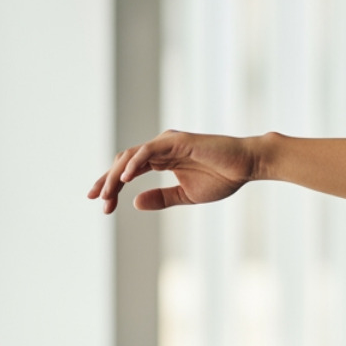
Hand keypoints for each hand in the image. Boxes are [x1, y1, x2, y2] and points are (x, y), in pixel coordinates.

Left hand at [88, 130, 263, 213]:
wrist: (247, 165)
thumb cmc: (223, 177)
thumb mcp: (186, 195)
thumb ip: (162, 198)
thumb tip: (134, 203)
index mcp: (162, 160)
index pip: (128, 171)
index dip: (112, 186)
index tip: (101, 204)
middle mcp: (160, 148)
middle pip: (123, 163)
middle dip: (107, 182)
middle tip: (98, 201)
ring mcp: (167, 142)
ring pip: (131, 157)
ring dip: (115, 176)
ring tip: (106, 194)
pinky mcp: (176, 141)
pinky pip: (148, 151)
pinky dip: (134, 164)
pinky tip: (124, 179)